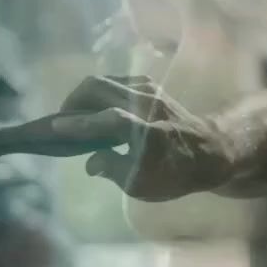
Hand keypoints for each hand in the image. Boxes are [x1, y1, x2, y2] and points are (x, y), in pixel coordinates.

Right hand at [0, 76, 238, 200]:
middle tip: (61, 120)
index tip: (55, 126)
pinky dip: (100, 92)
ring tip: (75, 113)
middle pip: (98, 86)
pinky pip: (116, 82)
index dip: (78, 123)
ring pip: (105, 80)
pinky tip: (95, 107)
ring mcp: (149, 91)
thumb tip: (90, 163)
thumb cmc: (175, 174)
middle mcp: (146, 105)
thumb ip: (112, 170)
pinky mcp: (150, 87)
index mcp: (145, 131)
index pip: (105, 120)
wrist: (211, 151)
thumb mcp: (142, 186)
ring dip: (85, 94)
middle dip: (72, 101)